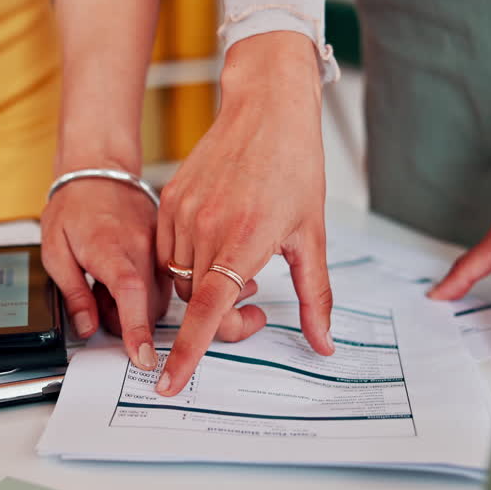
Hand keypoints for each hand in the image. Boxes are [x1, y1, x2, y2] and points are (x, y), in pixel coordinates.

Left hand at [42, 173, 171, 369]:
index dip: (137, 328)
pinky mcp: (164, 246)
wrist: (98, 170)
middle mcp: (140, 247)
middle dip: (127, 321)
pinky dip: (145, 291)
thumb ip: (74, 294)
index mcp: (109, 248)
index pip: (129, 294)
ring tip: (106, 286)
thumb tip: (86, 327)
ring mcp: (157, 246)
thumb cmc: (73, 208)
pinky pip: (163, 281)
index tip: (142, 356)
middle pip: (147, 305)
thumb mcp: (56, 253)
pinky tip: (123, 277)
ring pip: (159, 297)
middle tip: (97, 304)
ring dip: (135, 306)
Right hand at [154, 32, 334, 396]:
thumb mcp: (313, 235)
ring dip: (206, 287)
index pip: (209, 309)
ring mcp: (183, 212)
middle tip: (259, 306)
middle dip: (222, 319)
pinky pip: (167, 250)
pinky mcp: (169, 199)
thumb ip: (316, 296)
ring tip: (242, 266)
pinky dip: (188, 261)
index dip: (190, 351)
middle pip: (196, 302)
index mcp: (246, 239)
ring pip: (179, 278)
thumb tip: (323, 343)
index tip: (172, 381)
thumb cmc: (294, 165)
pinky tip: (218, 246)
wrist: (266, 108)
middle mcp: (207, 226)